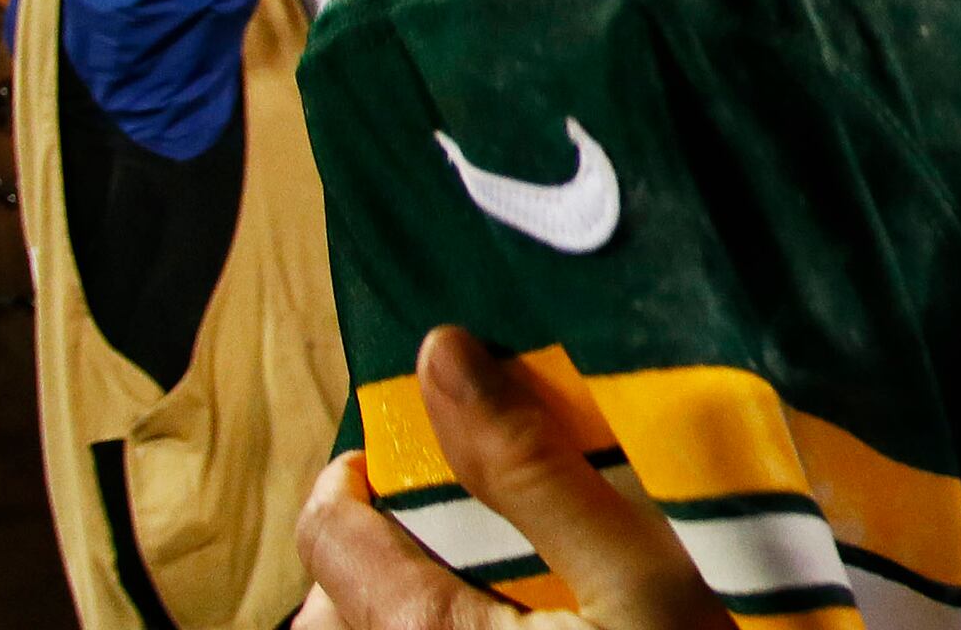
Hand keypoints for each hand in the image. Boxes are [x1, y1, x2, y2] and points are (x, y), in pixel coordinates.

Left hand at [293, 326, 726, 629]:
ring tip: (454, 591)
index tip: (407, 446)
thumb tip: (445, 355)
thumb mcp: (638, 577)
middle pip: (322, 612)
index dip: (358, 474)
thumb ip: (535, 471)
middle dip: (358, 558)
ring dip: (380, 614)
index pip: (329, 533)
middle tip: (432, 523)